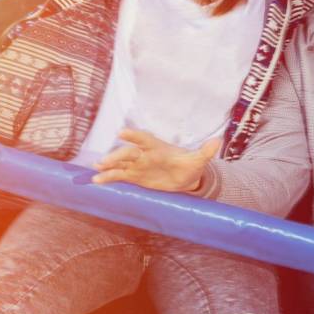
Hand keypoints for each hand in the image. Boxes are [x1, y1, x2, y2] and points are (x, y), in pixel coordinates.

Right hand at [91, 129, 220, 192]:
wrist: (185, 177)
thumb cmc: (190, 165)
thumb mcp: (199, 160)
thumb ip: (206, 151)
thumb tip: (218, 142)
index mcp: (158, 147)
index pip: (144, 139)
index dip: (134, 136)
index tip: (122, 133)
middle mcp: (144, 154)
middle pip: (128, 153)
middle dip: (116, 155)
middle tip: (104, 160)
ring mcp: (137, 165)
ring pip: (120, 163)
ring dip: (108, 165)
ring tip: (96, 169)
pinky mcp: (134, 176)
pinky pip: (119, 175)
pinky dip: (108, 177)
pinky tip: (96, 181)